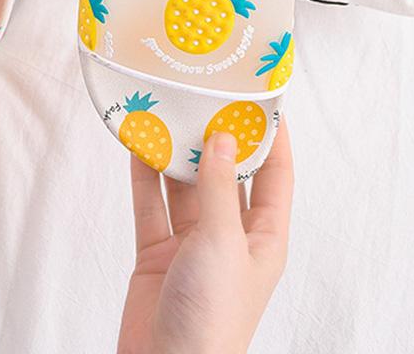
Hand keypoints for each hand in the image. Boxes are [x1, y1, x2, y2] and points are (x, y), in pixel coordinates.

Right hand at [117, 119, 293, 353]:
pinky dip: (144, 176)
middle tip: (204, 97)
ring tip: (166, 113)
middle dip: (216, 139)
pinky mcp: (157, 253)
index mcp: (264, 238)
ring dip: (175, 154)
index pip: (276, 175)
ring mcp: (192, 244)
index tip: (262, 98)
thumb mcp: (223, 242)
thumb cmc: (213, 315)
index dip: (273, 137)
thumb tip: (224, 136)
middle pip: (226, 175)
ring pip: (184, 186)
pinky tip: (138, 146)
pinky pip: (151, 205)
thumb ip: (220, 187)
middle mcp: (230, 236)